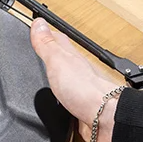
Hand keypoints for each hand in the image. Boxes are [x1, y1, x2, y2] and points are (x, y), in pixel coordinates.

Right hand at [30, 19, 121, 141]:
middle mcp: (76, 72)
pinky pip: (66, 98)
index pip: (57, 39)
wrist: (104, 118)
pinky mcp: (77, 107)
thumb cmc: (85, 89)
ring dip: (57, 74)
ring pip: (65, 77)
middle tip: (43, 44)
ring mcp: (78, 89)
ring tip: (48, 69)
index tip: (39, 25)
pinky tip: (57, 99)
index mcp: (70, 57)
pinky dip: (60, 97)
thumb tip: (39, 23)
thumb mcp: (58, 61)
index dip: (47, 32)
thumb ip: (47, 45)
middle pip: (62, 57)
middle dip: (52, 51)